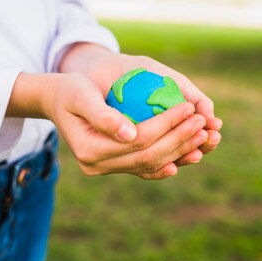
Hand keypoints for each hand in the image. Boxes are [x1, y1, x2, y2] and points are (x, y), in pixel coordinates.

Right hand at [59, 44, 222, 165]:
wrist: (58, 102)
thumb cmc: (70, 91)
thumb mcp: (80, 95)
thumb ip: (102, 115)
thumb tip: (130, 134)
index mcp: (90, 150)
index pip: (139, 139)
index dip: (167, 124)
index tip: (189, 107)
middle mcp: (97, 166)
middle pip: (148, 155)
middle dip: (180, 139)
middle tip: (203, 122)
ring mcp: (106, 169)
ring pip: (150, 165)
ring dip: (180, 152)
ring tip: (204, 137)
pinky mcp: (115, 166)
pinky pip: (145, 169)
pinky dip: (168, 163)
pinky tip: (189, 156)